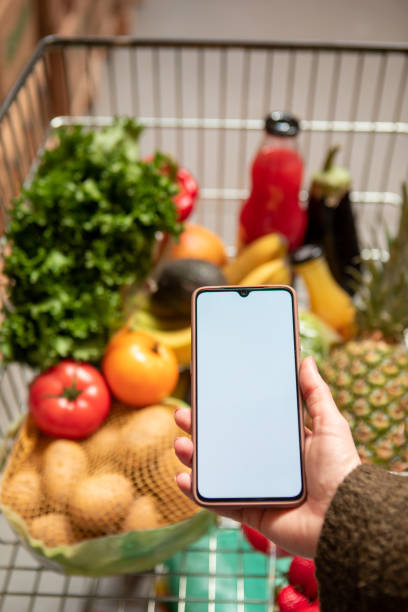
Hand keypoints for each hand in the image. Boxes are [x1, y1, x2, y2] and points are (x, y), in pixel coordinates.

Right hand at [174, 355, 360, 557]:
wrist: (344, 517)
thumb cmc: (340, 469)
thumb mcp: (330, 423)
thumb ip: (315, 393)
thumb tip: (307, 359)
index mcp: (284, 443)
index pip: (248, 422)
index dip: (226, 411)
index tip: (207, 397)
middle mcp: (268, 465)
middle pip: (226, 444)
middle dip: (201, 431)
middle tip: (182, 416)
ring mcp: (257, 489)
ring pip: (217, 471)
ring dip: (194, 458)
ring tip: (180, 444)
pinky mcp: (252, 512)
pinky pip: (219, 502)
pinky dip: (198, 493)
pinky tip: (182, 478)